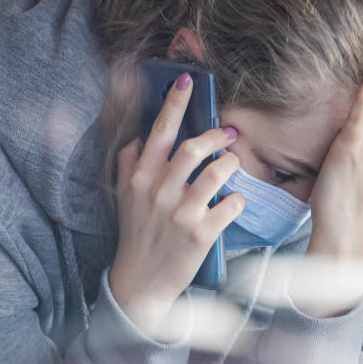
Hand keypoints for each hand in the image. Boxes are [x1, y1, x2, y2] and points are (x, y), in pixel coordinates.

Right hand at [110, 72, 244, 335]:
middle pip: (194, 147)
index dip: (175, 102)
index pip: (159, 130)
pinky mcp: (202, 234)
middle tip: (229, 134)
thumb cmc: (136, 235)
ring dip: (231, 163)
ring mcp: (181, 213)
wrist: (140, 284)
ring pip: (218, 171)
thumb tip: (140, 134)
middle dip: (217, 134)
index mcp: (139, 177)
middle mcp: (159, 191)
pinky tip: (233, 201)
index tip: (187, 80)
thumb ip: (130, 163)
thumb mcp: (125, 197)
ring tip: (232, 166)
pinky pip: (232, 204)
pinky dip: (238, 200)